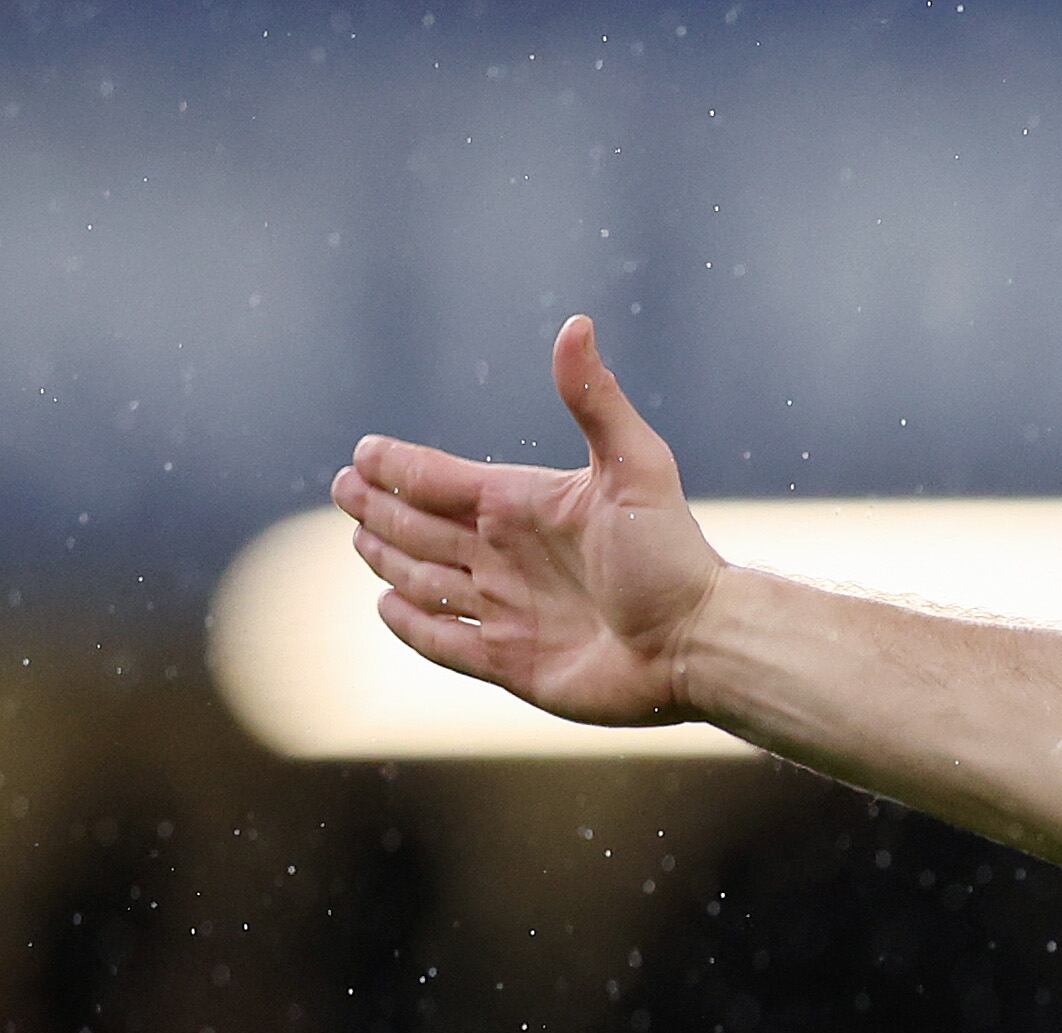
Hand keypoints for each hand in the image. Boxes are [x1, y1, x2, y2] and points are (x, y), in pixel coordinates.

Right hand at [331, 314, 723, 725]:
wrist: (701, 643)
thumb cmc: (673, 556)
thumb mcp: (636, 468)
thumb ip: (595, 401)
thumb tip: (576, 323)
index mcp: (525, 506)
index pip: (443, 480)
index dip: (400, 467)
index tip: (362, 452)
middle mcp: (509, 556)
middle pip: (422, 528)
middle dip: (380, 508)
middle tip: (345, 488)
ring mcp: (508, 610)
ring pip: (427, 580)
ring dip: (390, 560)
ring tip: (360, 540)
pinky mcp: (512, 663)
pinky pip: (447, 643)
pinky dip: (415, 626)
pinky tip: (387, 606)